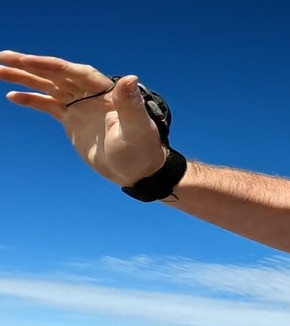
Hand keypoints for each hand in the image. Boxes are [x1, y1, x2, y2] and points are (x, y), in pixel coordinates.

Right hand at [0, 51, 166, 185]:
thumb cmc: (142, 150)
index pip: (73, 72)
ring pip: (48, 86)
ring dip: (24, 78)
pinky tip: (12, 96)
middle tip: (2, 57)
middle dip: (28, 66)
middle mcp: (90, 93)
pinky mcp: (72, 119)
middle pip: (55, 74)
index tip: (27, 61)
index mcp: (105, 91)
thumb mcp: (138, 129)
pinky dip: (31, 99)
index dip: (50, 66)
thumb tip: (130, 79)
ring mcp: (80, 105)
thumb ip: (131, 105)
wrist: (138, 170)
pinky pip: (48, 104)